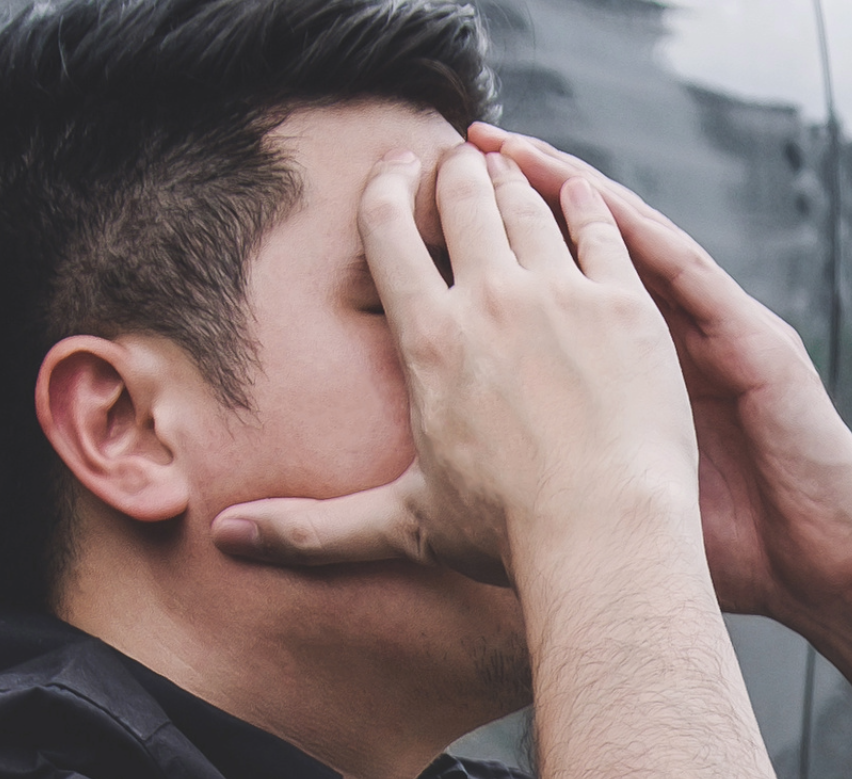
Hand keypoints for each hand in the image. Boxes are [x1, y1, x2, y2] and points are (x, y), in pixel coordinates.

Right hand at [216, 143, 695, 589]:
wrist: (604, 540)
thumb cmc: (505, 537)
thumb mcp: (403, 524)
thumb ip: (314, 529)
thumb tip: (226, 540)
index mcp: (428, 338)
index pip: (388, 229)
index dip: (386, 186)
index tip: (393, 169)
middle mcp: (490, 299)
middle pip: (463, 196)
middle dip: (455, 172)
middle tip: (458, 166)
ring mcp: (562, 296)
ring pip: (528, 203)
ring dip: (514, 182)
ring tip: (510, 176)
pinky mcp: (625, 305)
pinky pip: (601, 228)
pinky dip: (584, 203)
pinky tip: (580, 193)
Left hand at [254, 126, 851, 639]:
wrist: (816, 569)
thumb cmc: (723, 557)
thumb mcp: (624, 515)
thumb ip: (563, 483)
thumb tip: (474, 497)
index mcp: (630, 381)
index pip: (550, 302)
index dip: (489, 262)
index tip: (421, 228)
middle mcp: (665, 345)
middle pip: (575, 255)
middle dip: (510, 204)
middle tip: (445, 156)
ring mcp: (710, 333)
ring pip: (626, 241)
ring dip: (565, 190)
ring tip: (504, 148)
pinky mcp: (750, 338)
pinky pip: (681, 266)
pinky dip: (632, 226)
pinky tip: (587, 191)